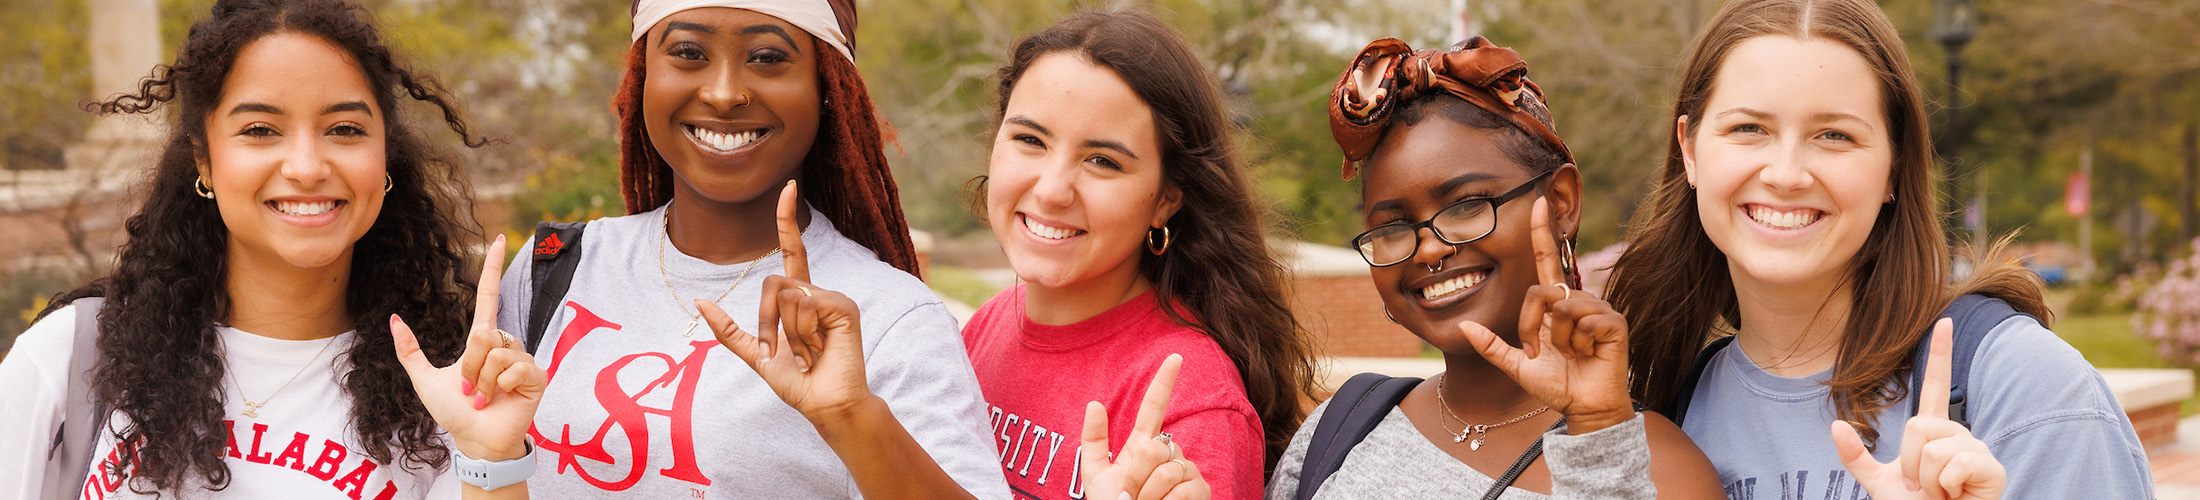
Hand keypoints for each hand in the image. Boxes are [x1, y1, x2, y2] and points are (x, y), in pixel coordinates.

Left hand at [392, 234, 546, 460]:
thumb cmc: (454, 413)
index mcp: (483, 341)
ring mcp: (523, 360)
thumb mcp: (424, 379)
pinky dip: (500, 385)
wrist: (476, 441)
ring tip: (482, 398)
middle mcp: (505, 345)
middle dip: (469, 365)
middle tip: (468, 390)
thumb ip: (410, 351)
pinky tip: (500, 399)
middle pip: (484, 334)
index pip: (489, 297)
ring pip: (496, 352)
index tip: (497, 240)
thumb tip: (394, 318)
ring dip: (481, 380)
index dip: (492, 269)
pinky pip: (514, 367)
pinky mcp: (536, 376)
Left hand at [699, 180, 873, 423]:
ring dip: (786, 333)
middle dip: (766, 322)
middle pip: (773, 282)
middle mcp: (817, 291)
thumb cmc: (797, 382)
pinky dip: (802, 332)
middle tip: (779, 351)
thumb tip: (699, 303)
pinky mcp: (843, 306)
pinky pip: (805, 303)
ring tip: (807, 354)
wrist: (824, 404)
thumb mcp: (755, 355)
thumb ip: (728, 330)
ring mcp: (832, 297)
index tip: (789, 187)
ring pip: (787, 294)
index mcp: (799, 298)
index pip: (792, 250)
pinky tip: (818, 351)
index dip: (787, 220)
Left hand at [1078, 355, 1211, 499]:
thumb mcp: (1095, 476)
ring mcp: (1189, 471)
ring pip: (1167, 471)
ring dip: (1147, 496)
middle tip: (1129, 498)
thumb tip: (1094, 403)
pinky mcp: (1202, 490)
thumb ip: (1094, 441)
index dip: (1164, 381)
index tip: (1175, 356)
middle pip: (1153, 448)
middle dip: (1136, 477)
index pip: (1155, 407)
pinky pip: (1182, 490)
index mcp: (1144, 445)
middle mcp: (1171, 453)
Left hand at [1456, 196, 1634, 433]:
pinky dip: (1578, 344)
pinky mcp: (1614, 322)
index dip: (1542, 233)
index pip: (1548, 261)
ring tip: (1570, 354)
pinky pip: (1583, 321)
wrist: (1583, 408)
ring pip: (1563, 306)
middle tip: (1538, 351)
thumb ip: (1491, 346)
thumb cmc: (1556, 385)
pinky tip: (1587, 355)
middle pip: (1541, 290)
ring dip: (1558, 339)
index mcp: (1556, 305)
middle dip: (1530, 324)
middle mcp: (1578, 300)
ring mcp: (1599, 310)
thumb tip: (1463, 327)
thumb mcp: (1516, 365)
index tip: (1537, 202)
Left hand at [1832, 318, 2005, 499]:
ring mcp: (1977, 451)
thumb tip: (1836, 425)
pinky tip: (1956, 496)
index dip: (1939, 353)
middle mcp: (1958, 435)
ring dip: (1925, 478)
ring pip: (1933, 447)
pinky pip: (1953, 464)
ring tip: (1939, 493)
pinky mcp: (1992, 469)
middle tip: (1921, 487)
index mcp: (1933, 433)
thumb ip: (1856, 457)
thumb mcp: (1878, 484)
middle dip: (1909, 462)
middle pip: (1919, 426)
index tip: (1941, 321)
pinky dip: (1945, 486)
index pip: (1934, 386)